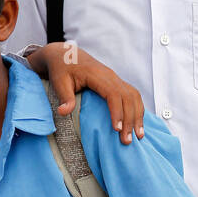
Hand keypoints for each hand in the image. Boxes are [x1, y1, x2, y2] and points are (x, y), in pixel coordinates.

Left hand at [25, 42, 144, 142]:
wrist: (64, 56)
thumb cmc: (61, 69)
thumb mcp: (58, 82)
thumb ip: (64, 97)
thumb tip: (63, 112)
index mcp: (97, 75)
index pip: (113, 94)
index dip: (117, 111)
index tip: (116, 129)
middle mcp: (110, 76)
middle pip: (128, 97)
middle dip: (130, 119)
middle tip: (127, 141)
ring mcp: (115, 79)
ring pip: (134, 96)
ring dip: (138, 116)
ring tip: (138, 136)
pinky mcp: (116, 83)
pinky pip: (132, 95)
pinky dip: (137, 110)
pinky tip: (137, 124)